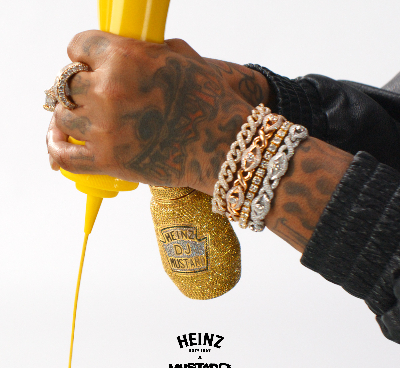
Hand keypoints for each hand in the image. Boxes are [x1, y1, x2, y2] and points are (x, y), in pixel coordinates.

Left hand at [47, 31, 269, 194]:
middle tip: (92, 95)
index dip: (84, 54)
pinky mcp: (108, 161)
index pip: (78, 46)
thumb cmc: (208, 102)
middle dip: (80, 87)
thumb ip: (144, 49)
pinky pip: (64, 155)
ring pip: (63, 117)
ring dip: (71, 116)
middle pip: (68, 83)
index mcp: (124, 58)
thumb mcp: (181, 59)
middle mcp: (108, 91)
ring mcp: (105, 129)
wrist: (223, 145)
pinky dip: (56, 148)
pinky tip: (58, 143)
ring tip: (82, 119)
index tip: (88, 62)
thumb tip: (126, 48)